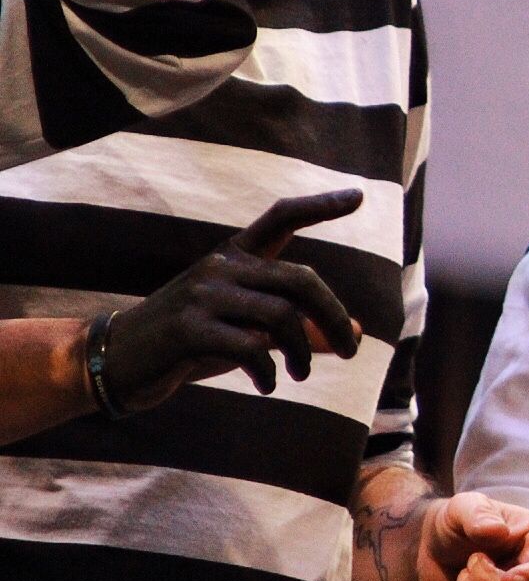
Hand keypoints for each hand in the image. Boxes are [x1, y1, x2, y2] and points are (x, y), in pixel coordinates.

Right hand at [108, 189, 364, 409]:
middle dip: (334, 317)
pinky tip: (269, 385)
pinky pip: (252, 348)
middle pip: (301, 280)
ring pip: (282, 316)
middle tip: (351, 349)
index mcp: (234, 257)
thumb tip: (356, 334)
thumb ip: (296, 327)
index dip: (320, 205)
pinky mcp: (188, 329)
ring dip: (303, 353)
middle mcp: (221, 267)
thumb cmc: (192, 343)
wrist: (117, 362)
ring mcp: (203, 296)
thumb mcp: (246, 329)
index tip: (358, 195)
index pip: (281, 218)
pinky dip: (270, 372)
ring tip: (299, 374)